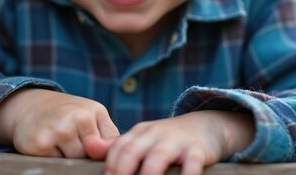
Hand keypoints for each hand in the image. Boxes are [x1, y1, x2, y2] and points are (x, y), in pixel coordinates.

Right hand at [0, 88, 118, 156]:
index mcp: (96, 111)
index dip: (100, 150)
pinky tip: (48, 143)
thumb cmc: (66, 114)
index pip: (109, 145)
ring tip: (60, 140)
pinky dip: (53, 157)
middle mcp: (79, 117)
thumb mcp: (91, 116)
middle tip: (70, 136)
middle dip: (84, 151)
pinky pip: (57, 162)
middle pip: (92, 154)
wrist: (29, 105)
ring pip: (75, 160)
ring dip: (68, 155)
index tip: (92, 144)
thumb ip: (107, 136)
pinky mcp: (41, 144)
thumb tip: (113, 156)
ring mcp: (60, 130)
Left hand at [90, 110, 254, 174]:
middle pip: (131, 152)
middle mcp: (155, 134)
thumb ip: (118, 146)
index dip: (110, 169)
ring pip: (157, 158)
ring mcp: (176, 141)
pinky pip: (190, 165)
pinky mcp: (197, 150)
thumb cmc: (169, 139)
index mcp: (139, 133)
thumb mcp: (144, 139)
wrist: (207, 125)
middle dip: (122, 173)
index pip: (117, 149)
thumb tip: (89, 147)